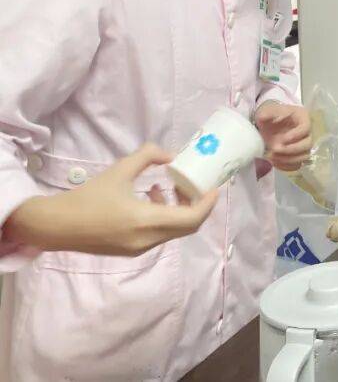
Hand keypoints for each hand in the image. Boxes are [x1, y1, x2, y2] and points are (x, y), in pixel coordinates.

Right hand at [4, 144, 218, 256]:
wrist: (55, 226)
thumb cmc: (88, 197)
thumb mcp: (120, 170)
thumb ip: (148, 156)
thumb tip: (170, 155)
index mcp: (146, 222)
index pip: (192, 219)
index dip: (208, 203)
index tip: (214, 186)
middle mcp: (147, 240)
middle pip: (188, 227)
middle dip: (197, 204)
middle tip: (197, 184)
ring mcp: (140, 249)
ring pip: (174, 231)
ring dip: (181, 210)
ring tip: (172, 186)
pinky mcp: (132, 250)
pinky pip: (160, 234)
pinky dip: (166, 217)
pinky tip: (153, 197)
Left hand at [256, 102, 312, 171]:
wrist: (268, 124)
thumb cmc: (270, 115)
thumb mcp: (267, 110)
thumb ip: (266, 113)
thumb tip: (263, 117)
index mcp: (303, 118)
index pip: (306, 128)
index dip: (296, 135)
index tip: (282, 139)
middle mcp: (306, 133)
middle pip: (308, 144)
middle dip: (292, 149)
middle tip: (275, 149)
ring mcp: (303, 145)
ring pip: (304, 156)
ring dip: (288, 159)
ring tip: (272, 156)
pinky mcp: (297, 156)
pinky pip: (296, 165)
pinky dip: (285, 166)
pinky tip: (273, 162)